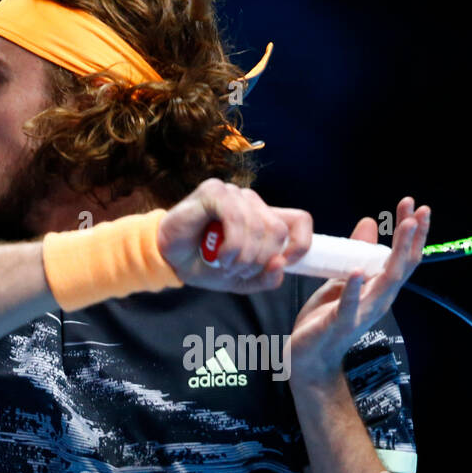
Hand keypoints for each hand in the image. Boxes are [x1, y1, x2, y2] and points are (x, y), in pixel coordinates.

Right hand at [157, 177, 312, 292]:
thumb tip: (281, 263)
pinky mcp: (215, 192)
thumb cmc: (205, 265)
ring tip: (225, 264)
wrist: (170, 260)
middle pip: (277, 231)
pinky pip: (236, 218)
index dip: (300, 244)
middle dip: (259, 260)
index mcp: (264, 219)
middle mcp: (253, 203)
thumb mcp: (243, 280)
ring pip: (258, 227)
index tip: (283, 264)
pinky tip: (220, 255)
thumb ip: (266, 277)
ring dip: (242, 256)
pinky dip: (231, 244)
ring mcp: (234, 195)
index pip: (301, 221)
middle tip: (237, 269)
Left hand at [287, 196, 430, 386]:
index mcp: (378, 288)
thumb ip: (357, 254)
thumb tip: (370, 223)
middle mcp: (378, 300)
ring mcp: (362, 312)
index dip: (410, 232)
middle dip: (412, 236)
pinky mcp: (340, 324)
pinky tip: (358, 272)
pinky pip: (350, 305)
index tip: (413, 205)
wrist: (309, 359)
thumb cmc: (326, 319)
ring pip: (386, 281)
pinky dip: (354, 289)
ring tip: (403, 228)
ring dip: (397, 253)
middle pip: (402, 265)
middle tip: (419, 210)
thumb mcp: (342, 278)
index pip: (402, 257)